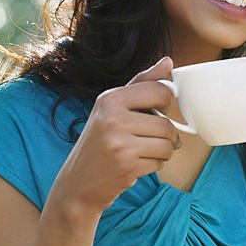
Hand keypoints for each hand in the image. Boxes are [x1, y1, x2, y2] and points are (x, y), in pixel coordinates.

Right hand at [47, 57, 181, 220]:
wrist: (77, 184)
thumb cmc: (100, 142)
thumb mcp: (114, 108)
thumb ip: (142, 84)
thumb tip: (168, 62)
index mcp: (110, 98)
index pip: (160, 90)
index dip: (166, 102)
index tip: (159, 110)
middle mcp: (112, 118)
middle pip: (167, 123)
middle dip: (168, 133)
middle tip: (156, 137)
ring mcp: (119, 143)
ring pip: (167, 144)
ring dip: (164, 151)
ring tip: (145, 151)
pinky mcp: (126, 166)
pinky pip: (160, 162)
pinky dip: (155, 165)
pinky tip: (138, 164)